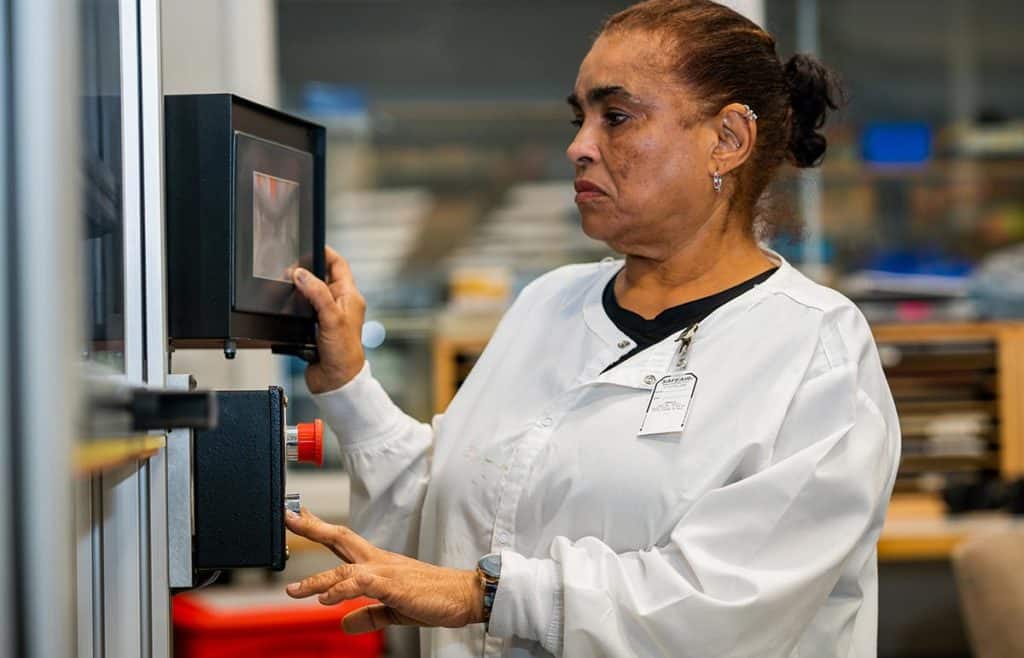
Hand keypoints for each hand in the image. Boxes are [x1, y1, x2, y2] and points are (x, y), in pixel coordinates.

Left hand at [285, 508, 485, 633]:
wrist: (464, 596)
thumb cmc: (434, 598)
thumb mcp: (394, 610)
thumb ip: (368, 615)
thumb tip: (344, 623)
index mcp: (379, 564)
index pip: (344, 540)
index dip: (320, 528)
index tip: (300, 516)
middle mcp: (379, 562)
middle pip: (341, 538)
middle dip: (313, 528)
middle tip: (289, 516)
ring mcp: (386, 571)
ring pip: (345, 569)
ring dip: (317, 579)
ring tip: (294, 590)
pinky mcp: (394, 586)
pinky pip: (362, 585)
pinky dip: (342, 591)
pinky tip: (326, 600)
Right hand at [291, 247, 366, 392]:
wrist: (336, 381)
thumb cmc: (344, 352)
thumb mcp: (331, 317)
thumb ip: (316, 293)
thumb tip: (301, 274)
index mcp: (350, 296)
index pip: (338, 265)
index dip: (325, 253)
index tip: (309, 245)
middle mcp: (340, 304)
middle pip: (321, 277)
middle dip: (305, 271)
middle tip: (289, 270)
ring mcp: (327, 316)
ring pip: (309, 294)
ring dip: (298, 291)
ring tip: (286, 286)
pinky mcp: (315, 328)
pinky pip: (302, 311)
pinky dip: (293, 307)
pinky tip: (287, 307)